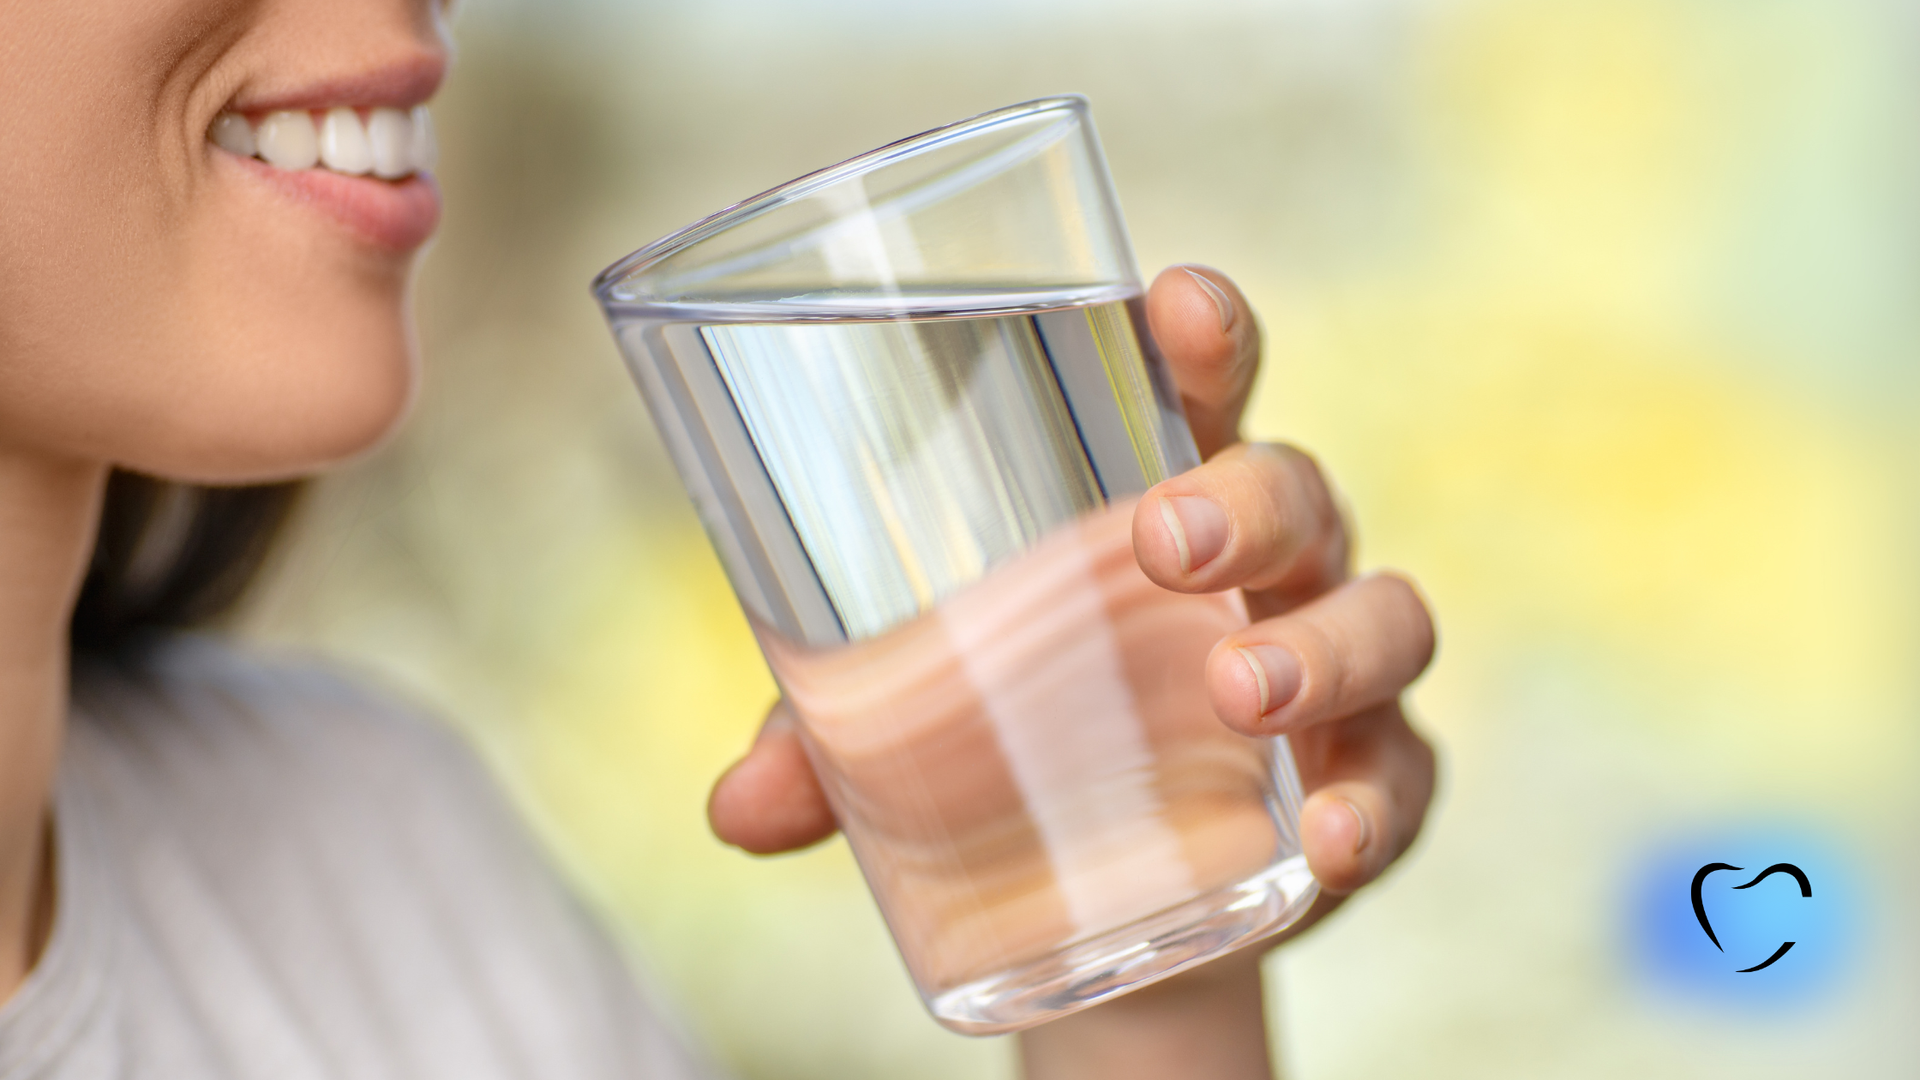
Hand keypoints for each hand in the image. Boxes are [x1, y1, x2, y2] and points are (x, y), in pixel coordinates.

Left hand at [705, 266, 1436, 1077]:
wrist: (1114, 900)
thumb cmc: (1015, 748)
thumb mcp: (911, 733)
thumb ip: (828, 747)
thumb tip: (736, 810)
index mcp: (1156, 501)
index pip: (1197, 388)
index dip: (1201, 333)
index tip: (1173, 305)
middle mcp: (1265, 569)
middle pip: (1295, 486)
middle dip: (1245, 497)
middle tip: (1163, 540)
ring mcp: (1331, 674)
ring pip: (1384, 614)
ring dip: (1321, 644)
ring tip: (1238, 691)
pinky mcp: (1368, 785)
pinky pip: (1407, 778)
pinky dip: (1376, 806)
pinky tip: (1327, 846)